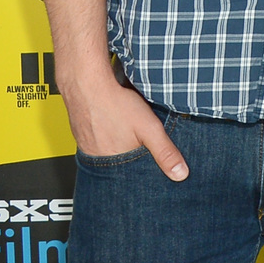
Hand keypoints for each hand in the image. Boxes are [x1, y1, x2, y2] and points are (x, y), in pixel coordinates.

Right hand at [61, 72, 187, 179]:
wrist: (87, 84)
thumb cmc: (115, 104)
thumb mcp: (149, 128)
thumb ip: (165, 152)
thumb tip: (180, 174)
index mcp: (112, 163)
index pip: (132, 178)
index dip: (144, 173)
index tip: (152, 166)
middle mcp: (96, 158)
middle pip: (121, 165)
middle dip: (134, 158)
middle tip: (139, 143)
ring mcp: (87, 146)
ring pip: (110, 152)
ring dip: (121, 146)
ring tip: (127, 133)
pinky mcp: (82, 133)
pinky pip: (99, 140)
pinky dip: (110, 135)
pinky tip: (116, 125)